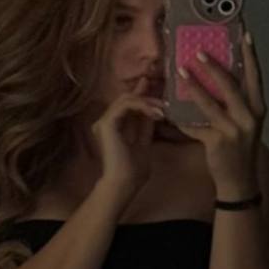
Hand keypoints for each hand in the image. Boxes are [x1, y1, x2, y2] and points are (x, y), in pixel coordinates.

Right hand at [90, 77, 168, 198]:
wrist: (125, 183)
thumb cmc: (133, 170)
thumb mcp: (145, 142)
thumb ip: (146, 125)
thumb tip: (154, 110)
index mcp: (113, 126)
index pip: (128, 104)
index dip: (141, 94)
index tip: (155, 86)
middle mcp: (106, 121)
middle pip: (127, 98)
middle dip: (147, 95)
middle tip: (165, 100)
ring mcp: (104, 121)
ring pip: (126, 99)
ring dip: (148, 101)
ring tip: (163, 109)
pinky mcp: (106, 123)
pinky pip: (125, 105)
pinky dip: (142, 105)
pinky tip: (156, 113)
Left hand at [170, 32, 266, 195]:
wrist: (239, 181)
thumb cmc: (239, 149)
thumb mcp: (243, 122)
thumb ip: (235, 102)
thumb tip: (217, 77)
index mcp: (257, 109)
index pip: (255, 76)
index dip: (250, 55)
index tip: (245, 33)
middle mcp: (249, 118)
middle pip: (231, 86)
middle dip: (215, 67)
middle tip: (199, 51)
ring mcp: (234, 130)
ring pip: (211, 103)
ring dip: (194, 86)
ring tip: (181, 71)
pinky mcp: (218, 143)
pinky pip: (196, 126)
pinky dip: (182, 118)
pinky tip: (170, 110)